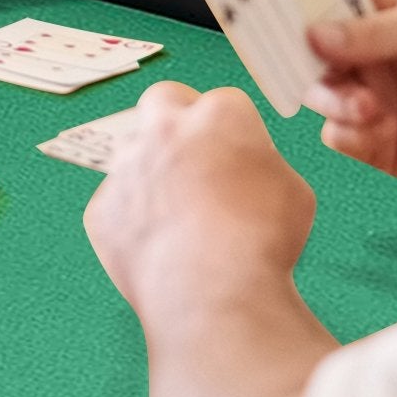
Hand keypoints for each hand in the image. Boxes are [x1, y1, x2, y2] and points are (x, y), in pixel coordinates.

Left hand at [84, 82, 315, 319]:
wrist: (214, 296)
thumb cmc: (262, 244)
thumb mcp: (293, 192)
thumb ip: (262, 164)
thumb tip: (246, 170)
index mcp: (218, 115)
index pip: (224, 103)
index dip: (234, 133)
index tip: (239, 158)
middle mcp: (165, 128)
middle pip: (164, 100)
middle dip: (177, 119)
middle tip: (194, 155)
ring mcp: (127, 166)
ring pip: (134, 151)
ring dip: (152, 169)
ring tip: (178, 212)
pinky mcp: (103, 207)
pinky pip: (117, 203)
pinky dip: (133, 217)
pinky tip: (159, 246)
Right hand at [304, 0, 396, 186]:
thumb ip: (374, 32)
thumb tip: (311, 34)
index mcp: (379, 8)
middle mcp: (366, 51)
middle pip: (307, 48)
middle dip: (299, 54)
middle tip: (298, 60)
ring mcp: (371, 97)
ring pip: (319, 93)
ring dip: (330, 97)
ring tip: (368, 106)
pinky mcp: (379, 143)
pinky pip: (339, 136)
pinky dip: (345, 131)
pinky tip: (373, 127)